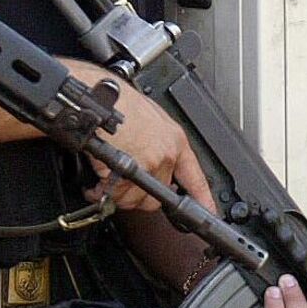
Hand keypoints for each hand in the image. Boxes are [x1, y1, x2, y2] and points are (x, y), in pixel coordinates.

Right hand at [81, 74, 216, 214]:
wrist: (99, 97)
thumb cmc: (118, 100)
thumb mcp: (149, 116)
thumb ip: (156, 141)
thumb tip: (150, 157)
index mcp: (174, 139)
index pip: (195, 176)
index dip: (203, 197)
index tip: (209, 210)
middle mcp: (165, 155)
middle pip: (158, 196)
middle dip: (139, 194)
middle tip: (124, 183)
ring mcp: (147, 166)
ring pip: (135, 200)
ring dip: (119, 194)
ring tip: (108, 178)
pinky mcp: (126, 175)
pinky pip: (116, 196)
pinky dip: (102, 192)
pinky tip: (97, 182)